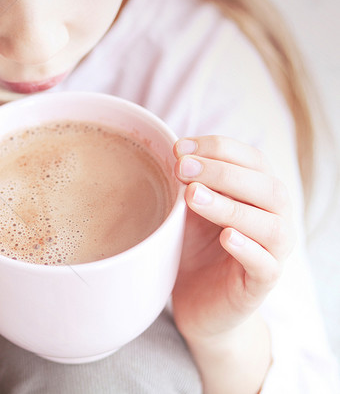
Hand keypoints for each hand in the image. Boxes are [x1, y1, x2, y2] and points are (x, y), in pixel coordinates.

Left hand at [171, 135, 294, 343]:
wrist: (197, 300)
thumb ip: (188, 182)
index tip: (179, 148)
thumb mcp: (188, 208)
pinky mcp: (262, 284)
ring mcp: (273, 252)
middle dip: (222, 172)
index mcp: (259, 192)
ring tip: (193, 196)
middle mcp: (275, 218)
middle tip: (183, 169)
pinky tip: (226, 237)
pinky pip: (266, 265)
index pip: (252, 159)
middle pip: (267, 187)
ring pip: (270, 225)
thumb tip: (173, 151)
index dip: (219, 148)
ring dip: (231, 207)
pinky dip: (248, 248)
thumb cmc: (195, 245)